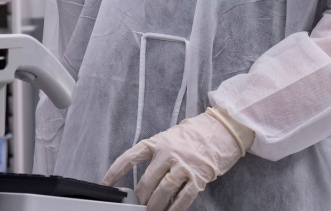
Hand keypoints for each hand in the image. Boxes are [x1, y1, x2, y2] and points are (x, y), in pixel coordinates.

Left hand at [102, 107, 253, 210]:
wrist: (225, 128)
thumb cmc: (199, 132)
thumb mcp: (173, 135)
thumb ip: (159, 151)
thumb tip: (148, 175)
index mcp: (159, 142)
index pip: (131, 157)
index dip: (116, 171)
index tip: (106, 183)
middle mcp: (169, 153)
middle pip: (147, 182)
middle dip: (141, 198)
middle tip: (139, 205)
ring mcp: (183, 166)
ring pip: (163, 192)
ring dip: (156, 206)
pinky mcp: (198, 177)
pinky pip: (183, 198)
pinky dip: (175, 209)